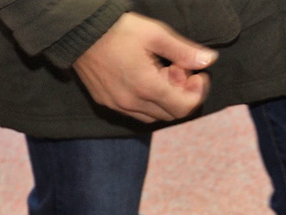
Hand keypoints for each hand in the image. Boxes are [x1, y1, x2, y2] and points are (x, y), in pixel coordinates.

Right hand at [73, 12, 215, 123]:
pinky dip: (147, 101)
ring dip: (164, 99)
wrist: (77, 30)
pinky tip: (144, 79)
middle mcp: (132, 102)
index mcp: (147, 87)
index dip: (197, 94)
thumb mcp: (155, 34)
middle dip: (182, 94)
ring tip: (161, 73)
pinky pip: (134, 112)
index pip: (184, 107)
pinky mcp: (106, 102)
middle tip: (179, 70)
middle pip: (170, 114)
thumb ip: (183, 51)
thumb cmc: (117, 29)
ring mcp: (117, 105)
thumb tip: (208, 60)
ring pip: (153, 115)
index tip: (198, 75)